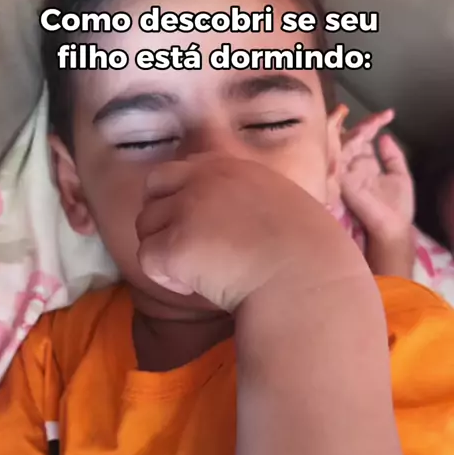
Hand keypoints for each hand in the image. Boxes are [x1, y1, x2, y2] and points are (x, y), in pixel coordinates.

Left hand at [136, 155, 363, 311]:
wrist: (307, 279)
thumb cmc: (309, 254)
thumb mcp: (283, 203)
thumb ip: (250, 198)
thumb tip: (235, 219)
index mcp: (231, 167)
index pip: (179, 171)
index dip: (179, 200)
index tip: (200, 228)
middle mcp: (203, 180)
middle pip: (151, 191)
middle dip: (161, 220)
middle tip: (189, 251)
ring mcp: (186, 210)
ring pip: (146, 228)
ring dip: (166, 252)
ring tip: (202, 273)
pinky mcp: (176, 245)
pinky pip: (147, 260)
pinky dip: (166, 278)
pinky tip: (198, 287)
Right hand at [340, 110, 414, 243]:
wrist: (392, 227)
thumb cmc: (397, 206)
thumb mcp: (400, 175)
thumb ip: (392, 156)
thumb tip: (385, 136)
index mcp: (366, 165)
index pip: (364, 139)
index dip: (373, 124)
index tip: (388, 115)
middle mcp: (353, 167)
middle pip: (351, 139)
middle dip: (363, 126)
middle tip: (376, 120)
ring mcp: (346, 174)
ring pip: (343, 146)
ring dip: (355, 134)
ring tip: (370, 125)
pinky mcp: (341, 182)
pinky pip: (338, 160)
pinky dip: (345, 147)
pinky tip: (357, 137)